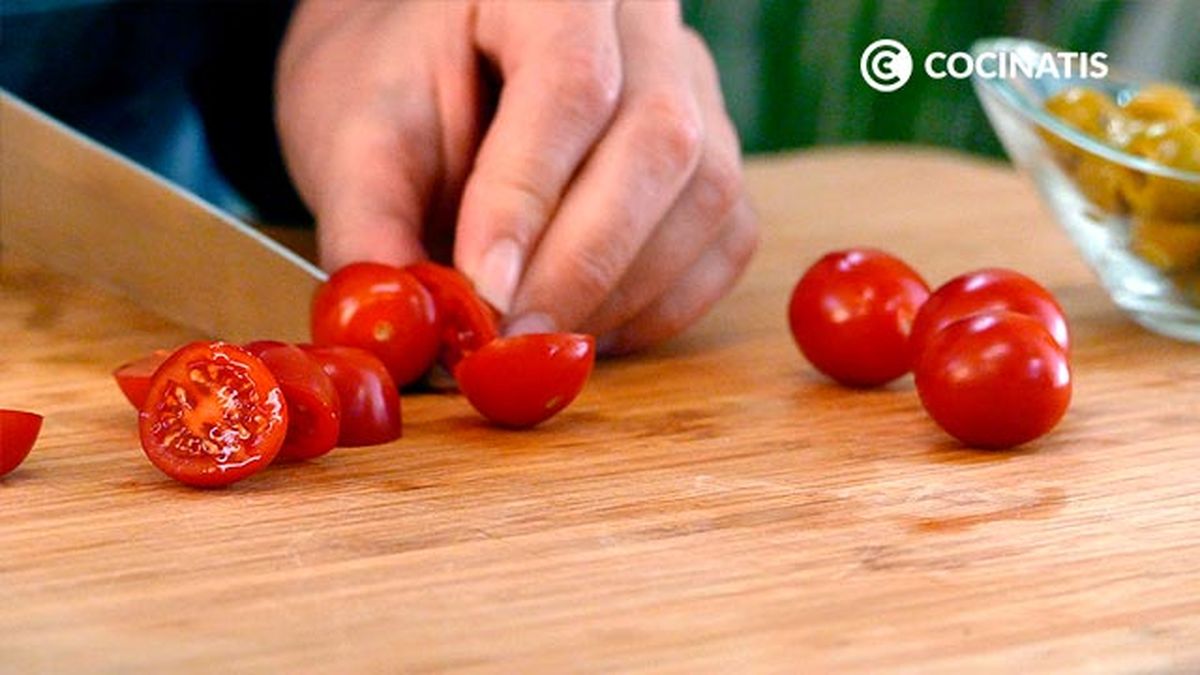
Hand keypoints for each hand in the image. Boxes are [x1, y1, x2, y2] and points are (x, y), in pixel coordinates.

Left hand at [276, 0, 757, 352]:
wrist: (445, 70)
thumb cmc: (402, 86)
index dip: (529, 195)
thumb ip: (371, 224)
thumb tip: (406, 328)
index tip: (483, 289)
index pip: (568, 82)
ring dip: (623, 292)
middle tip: (514, 341)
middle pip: (659, 141)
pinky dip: (660, 305)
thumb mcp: (358, 137)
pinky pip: (723, 243)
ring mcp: (698, 91)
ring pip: (707, 197)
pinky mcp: (717, 162)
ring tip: (538, 338)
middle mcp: (646, 28)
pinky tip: (589, 324)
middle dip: (586, 261)